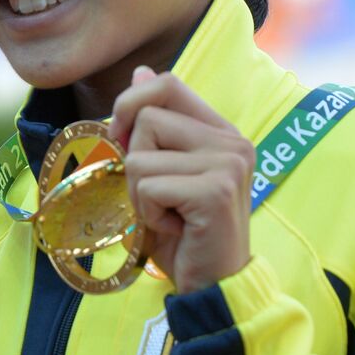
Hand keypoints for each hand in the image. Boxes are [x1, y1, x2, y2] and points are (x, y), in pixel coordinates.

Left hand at [108, 66, 255, 293]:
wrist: (210, 282)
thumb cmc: (182, 229)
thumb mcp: (162, 171)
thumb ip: (155, 125)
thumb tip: (141, 72)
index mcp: (220, 131)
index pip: (167, 84)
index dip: (130, 104)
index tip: (123, 138)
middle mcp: (231, 141)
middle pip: (145, 119)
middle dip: (134, 160)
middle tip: (159, 193)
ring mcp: (227, 164)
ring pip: (139, 156)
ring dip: (139, 193)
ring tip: (168, 212)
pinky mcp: (215, 191)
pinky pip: (147, 186)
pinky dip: (147, 213)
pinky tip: (174, 227)